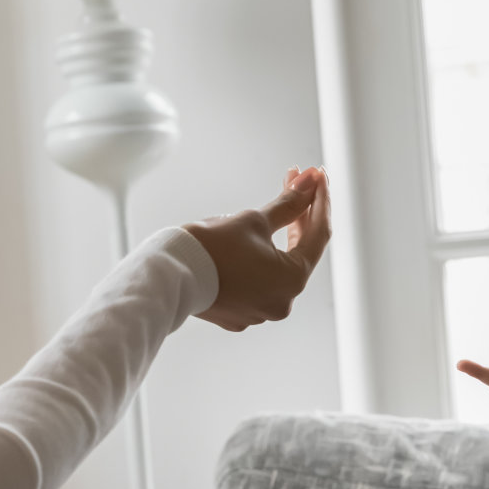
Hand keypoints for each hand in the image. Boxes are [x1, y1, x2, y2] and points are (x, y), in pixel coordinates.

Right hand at [183, 167, 331, 330]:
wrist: (168, 276)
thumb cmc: (212, 248)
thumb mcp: (255, 220)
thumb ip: (288, 204)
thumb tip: (310, 183)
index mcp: (292, 281)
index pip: (318, 233)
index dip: (319, 200)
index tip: (317, 175)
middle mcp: (281, 302)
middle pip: (299, 251)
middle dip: (298, 214)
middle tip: (295, 181)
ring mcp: (258, 311)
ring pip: (276, 267)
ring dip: (278, 237)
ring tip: (272, 208)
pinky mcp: (238, 313)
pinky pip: (256, 281)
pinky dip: (257, 260)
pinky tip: (250, 239)